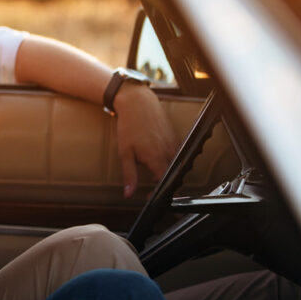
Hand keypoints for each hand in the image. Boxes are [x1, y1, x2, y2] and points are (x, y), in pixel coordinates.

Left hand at [114, 82, 179, 197]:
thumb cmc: (130, 125)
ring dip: (166, 173)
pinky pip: (176, 155)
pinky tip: (158, 160)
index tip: (150, 197)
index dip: (158, 192)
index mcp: (157, 158)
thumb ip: (129, 175)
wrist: (138, 102)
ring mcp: (174, 145)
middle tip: (153, 189)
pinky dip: (169, 162)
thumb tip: (129, 193)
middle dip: (164, 185)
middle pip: (172, 176)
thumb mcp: (125, 152)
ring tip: (154, 175)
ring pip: (175, 166)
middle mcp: (169, 152)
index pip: (164, 183)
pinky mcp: (175, 138)